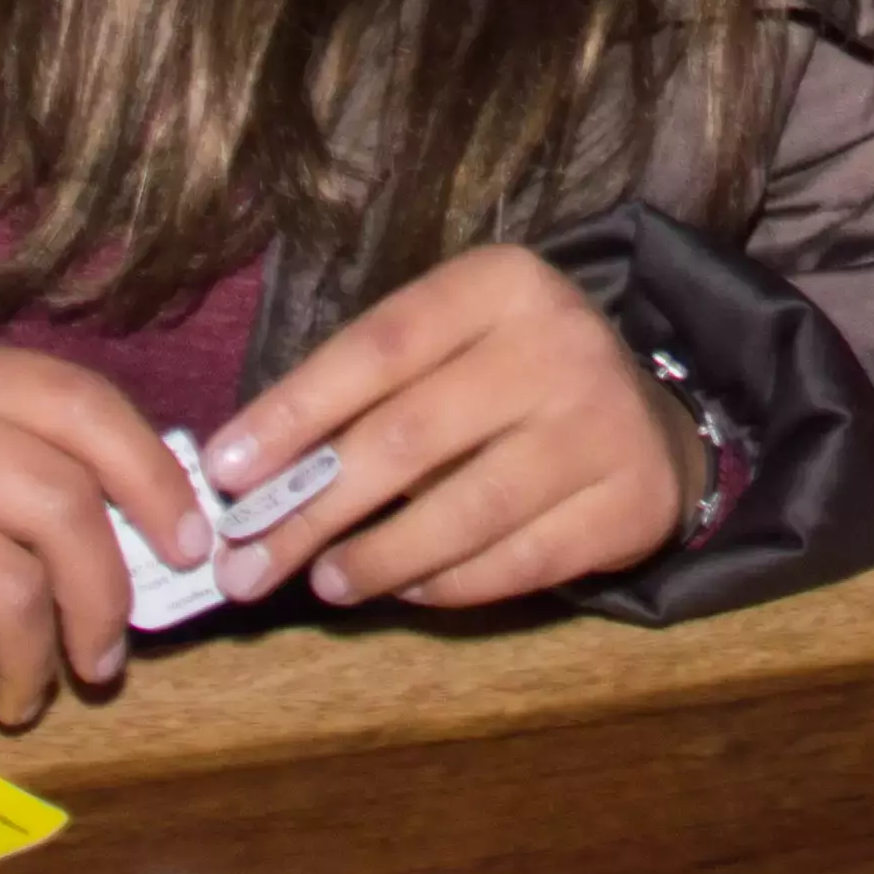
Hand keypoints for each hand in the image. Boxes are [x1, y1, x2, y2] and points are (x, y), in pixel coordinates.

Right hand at [0, 336, 191, 751]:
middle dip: (105, 593)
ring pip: (9, 584)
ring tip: (26, 691)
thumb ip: (44, 487)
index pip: (78, 402)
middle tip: (105, 657)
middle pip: (57, 499)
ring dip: (38, 660)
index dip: (152, 476)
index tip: (190, 545)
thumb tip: (177, 530)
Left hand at [200, 243, 707, 614]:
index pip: (379, 347)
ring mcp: (602, 424)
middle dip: (313, 509)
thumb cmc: (511, 381)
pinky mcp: (629, 502)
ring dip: (375, 557)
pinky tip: (404, 590)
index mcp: (502, 284)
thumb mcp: (449, 350)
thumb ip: (364, 394)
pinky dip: (446, 585)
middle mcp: (560, 342)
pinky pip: (516, 563)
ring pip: (465, 510)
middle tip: (246, 565)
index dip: (294, 412)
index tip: (224, 471)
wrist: (648, 422)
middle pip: (410, 436)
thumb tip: (247, 475)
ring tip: (321, 582)